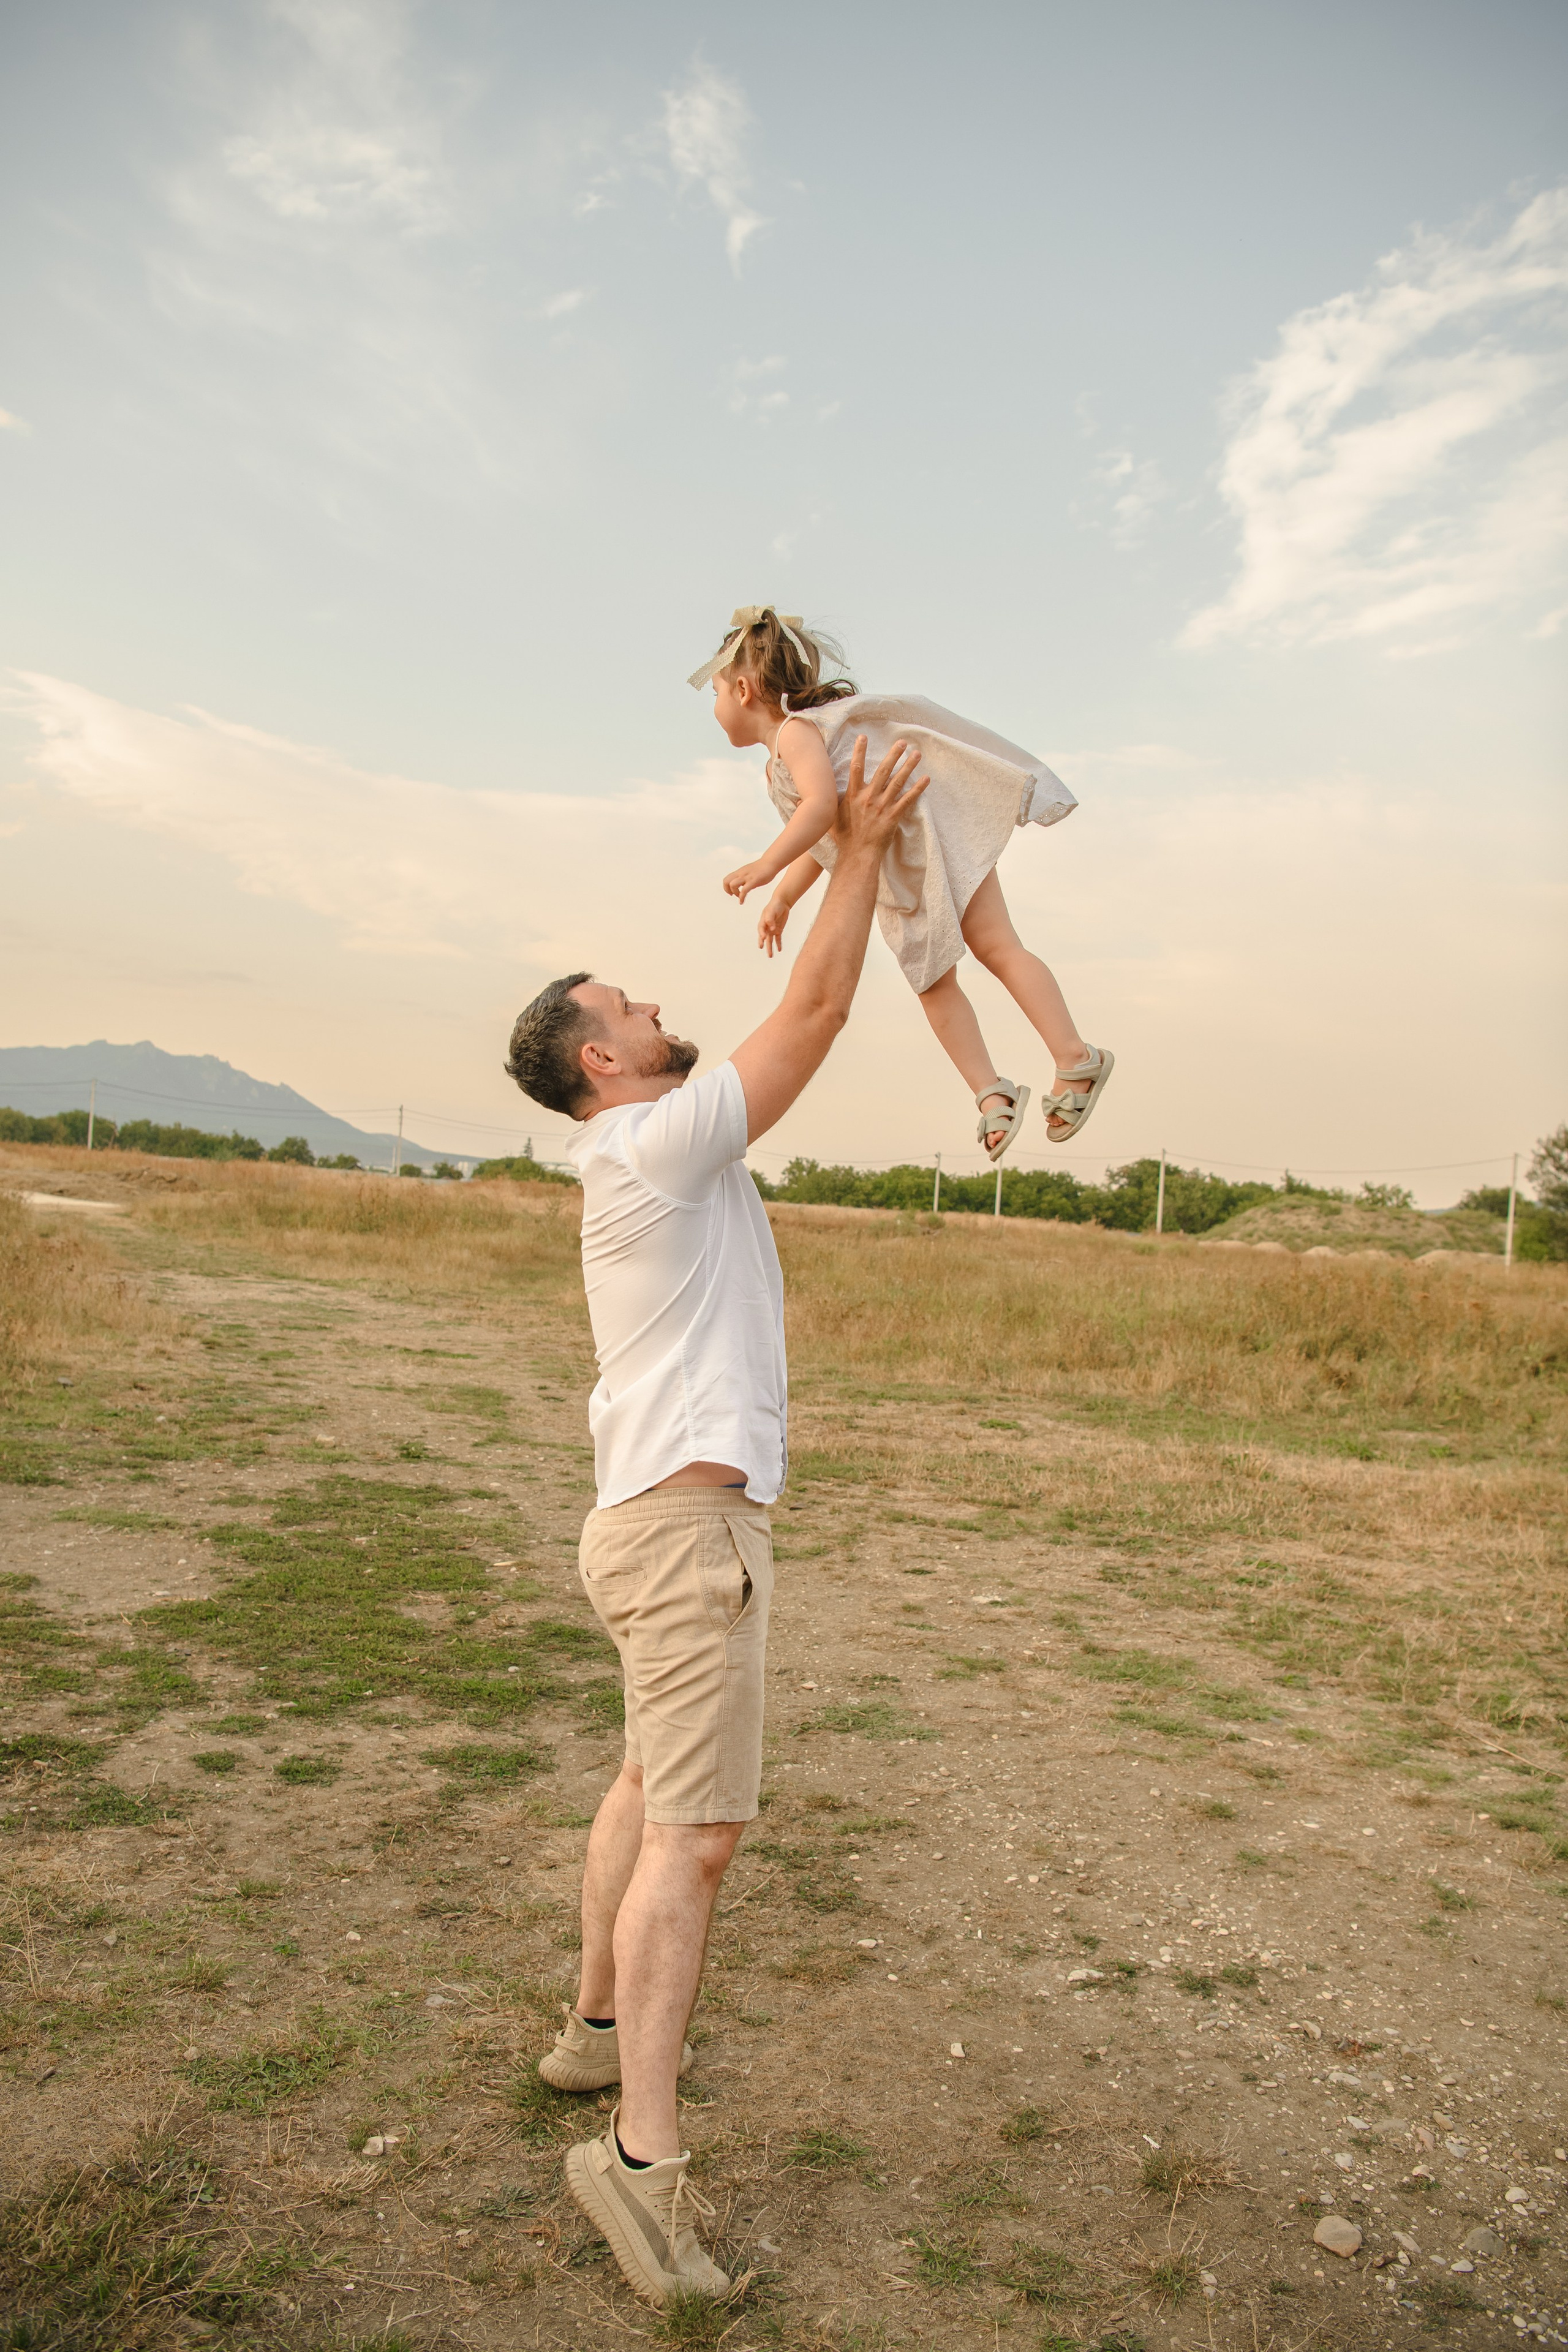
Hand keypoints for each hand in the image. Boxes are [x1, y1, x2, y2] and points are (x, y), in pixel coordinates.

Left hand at [723, 860, 772, 902]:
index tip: (732, 893)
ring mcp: (747, 877)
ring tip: (740, 897)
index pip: (726, 879)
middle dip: (728, 890)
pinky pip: (744, 890)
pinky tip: (742, 902)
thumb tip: (744, 886)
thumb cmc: (762, 868)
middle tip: (734, 895)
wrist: (770, 863)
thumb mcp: (749, 873)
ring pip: (733, 885)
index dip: (726, 888)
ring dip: (734, 893)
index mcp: (740, 872)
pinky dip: (741, 898)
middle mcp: (741, 874)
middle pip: (726, 881)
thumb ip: (745, 879)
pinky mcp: (753, 881)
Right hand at [757, 897, 789, 956]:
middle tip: (762, 948)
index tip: (763, 938)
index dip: (762, 933)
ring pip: (770, 940)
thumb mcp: (771, 911)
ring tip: (770, 956)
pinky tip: (779, 950)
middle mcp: (766, 927)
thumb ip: (770, 919)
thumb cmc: (775, 905)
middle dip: (763, 943)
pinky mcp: (778, 930)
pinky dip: (778, 944)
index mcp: (763, 921)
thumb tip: (772, 928)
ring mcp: (772, 929)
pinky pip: (778, 939)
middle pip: (764, 937)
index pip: (761, 929)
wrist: (782, 903)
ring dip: (770, 947)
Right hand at [833, 735, 927, 858]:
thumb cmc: (843, 838)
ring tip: (917, 754)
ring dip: (908, 767)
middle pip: (883, 771)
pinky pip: (908, 800)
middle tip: (902, 741)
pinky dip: (917, 789)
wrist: (857, 855)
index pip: (856, 768)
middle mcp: (868, 798)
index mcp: (853, 796)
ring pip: (898, 782)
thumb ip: (821, 807)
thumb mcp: (829, 820)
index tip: (863, 737)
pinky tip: (926, 779)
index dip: (859, 752)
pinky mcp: (893, 817)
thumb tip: (798, 801)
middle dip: (893, 755)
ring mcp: (882, 807)